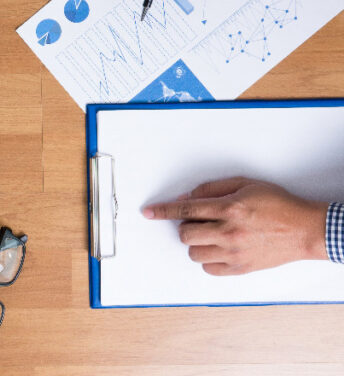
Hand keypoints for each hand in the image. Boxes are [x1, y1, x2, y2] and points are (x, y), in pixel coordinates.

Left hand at [143, 177, 328, 275]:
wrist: (305, 229)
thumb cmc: (278, 205)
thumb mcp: (245, 185)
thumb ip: (213, 189)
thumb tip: (187, 197)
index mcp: (229, 208)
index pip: (186, 209)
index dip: (163, 210)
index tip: (148, 212)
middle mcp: (229, 232)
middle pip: (186, 234)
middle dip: (186, 226)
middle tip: (200, 221)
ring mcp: (235, 252)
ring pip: (194, 253)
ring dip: (197, 243)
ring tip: (213, 235)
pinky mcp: (241, 268)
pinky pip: (209, 269)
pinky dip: (209, 259)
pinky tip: (219, 249)